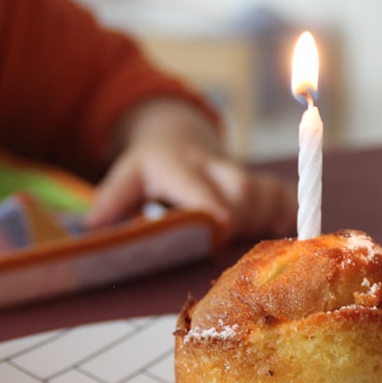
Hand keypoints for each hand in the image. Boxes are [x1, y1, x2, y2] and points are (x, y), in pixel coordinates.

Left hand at [85, 99, 295, 240]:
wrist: (178, 134)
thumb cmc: (151, 167)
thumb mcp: (125, 176)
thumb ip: (112, 200)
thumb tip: (92, 227)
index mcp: (181, 168)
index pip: (202, 191)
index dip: (215, 211)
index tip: (222, 230)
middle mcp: (216, 169)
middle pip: (242, 193)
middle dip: (245, 219)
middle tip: (237, 248)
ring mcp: (241, 174)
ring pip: (267, 194)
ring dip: (269, 220)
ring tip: (264, 245)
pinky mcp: (260, 181)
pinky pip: (284, 195)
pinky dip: (289, 212)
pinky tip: (288, 230)